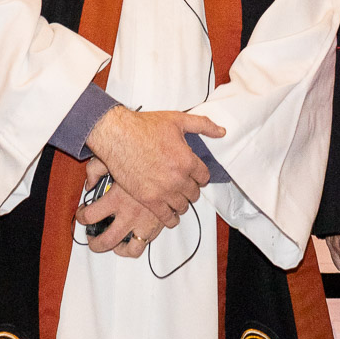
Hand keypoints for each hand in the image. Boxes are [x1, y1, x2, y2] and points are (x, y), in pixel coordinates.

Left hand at [78, 157, 158, 257]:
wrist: (170, 165)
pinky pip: (147, 243)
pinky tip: (135, 235)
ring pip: (128, 250)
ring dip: (119, 249)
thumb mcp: (115, 158)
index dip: (81, 217)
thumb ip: (96, 168)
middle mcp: (129, 215)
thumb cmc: (144, 160)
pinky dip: (139, 244)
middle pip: (105, 241)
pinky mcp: (158, 225)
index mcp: (115, 199)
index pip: (89, 216)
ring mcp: (144, 223)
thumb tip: (89, 182)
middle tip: (93, 238)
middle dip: (95, 243)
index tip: (82, 214)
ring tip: (115, 242)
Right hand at [84, 107, 225, 226]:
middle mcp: (178, 179)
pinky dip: (171, 218)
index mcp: (187, 161)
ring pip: (182, 206)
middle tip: (186, 186)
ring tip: (178, 199)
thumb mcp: (178, 120)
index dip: (200, 176)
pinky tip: (171, 215)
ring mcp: (163, 191)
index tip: (196, 175)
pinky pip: (167, 217)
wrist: (118, 136)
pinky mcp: (148, 199)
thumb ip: (203, 125)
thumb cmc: (145, 127)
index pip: (204, 177)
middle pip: (194, 193)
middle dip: (191, 189)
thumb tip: (221, 131)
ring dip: (182, 203)